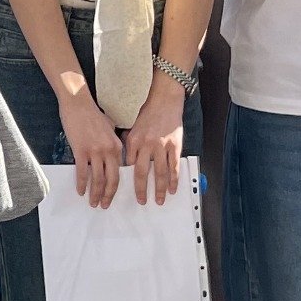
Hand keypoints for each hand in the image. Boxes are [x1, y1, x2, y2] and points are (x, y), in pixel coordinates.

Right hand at [57, 87, 125, 208]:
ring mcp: (94, 151)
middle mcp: (108, 151)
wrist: (78, 102)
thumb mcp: (109, 128)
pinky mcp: (80, 150)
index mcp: (117, 146)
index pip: (120, 172)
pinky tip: (80, 191)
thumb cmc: (91, 114)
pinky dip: (82, 184)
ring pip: (97, 179)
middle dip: (108, 195)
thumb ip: (112, 142)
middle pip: (111, 180)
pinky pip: (82, 172)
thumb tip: (111, 155)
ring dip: (95, 193)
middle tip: (104, 205)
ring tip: (92, 202)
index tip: (113, 195)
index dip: (117, 186)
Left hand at [121, 79, 186, 205]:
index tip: (125, 189)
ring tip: (159, 200)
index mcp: (133, 140)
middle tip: (142, 201)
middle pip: (143, 173)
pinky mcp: (175, 146)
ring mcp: (162, 146)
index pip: (129, 164)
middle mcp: (146, 144)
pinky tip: (173, 189)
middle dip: (141, 190)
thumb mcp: (133, 126)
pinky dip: (174, 179)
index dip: (127, 177)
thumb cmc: (148, 112)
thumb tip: (127, 160)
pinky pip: (174, 167)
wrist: (165, 99)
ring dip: (160, 189)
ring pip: (161, 173)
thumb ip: (131, 143)